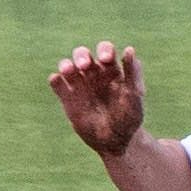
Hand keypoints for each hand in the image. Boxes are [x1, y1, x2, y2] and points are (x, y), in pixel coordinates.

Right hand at [48, 41, 145, 158]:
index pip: (105, 51)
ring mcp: (79, 86)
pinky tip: (57, 80)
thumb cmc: (130, 118)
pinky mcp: (67, 99)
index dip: (104, 50)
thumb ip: (133, 72)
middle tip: (84, 65)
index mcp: (111, 70)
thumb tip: (129, 49)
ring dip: (65, 64)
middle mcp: (93, 74)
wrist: (116, 142)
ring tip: (68, 70)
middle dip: (81, 55)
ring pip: (67, 66)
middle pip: (82, 54)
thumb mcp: (135, 95)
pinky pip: (57, 83)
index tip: (106, 59)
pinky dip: (55, 79)